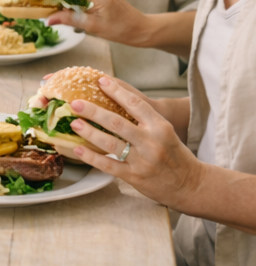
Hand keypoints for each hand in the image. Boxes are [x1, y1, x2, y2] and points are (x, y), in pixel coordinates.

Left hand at [65, 73, 200, 208]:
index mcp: (160, 127)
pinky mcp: (134, 176)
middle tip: (75, 103)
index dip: (116, 91)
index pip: (135, 104)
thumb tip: (115, 100)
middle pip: (117, 123)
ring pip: (110, 144)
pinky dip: (91, 157)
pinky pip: (108, 165)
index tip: (100, 81)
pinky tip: (77, 150)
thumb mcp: (165, 131)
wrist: (191, 184)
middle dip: (93, 112)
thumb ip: (144, 119)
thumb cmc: (174, 154)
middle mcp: (151, 142)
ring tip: (74, 123)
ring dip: (89, 133)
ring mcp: (142, 160)